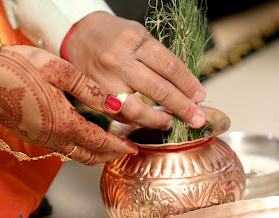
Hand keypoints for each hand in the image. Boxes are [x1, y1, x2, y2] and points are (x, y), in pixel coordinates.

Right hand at [0, 46, 137, 164]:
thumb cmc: (20, 68)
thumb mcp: (61, 72)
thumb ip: (91, 91)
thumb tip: (116, 105)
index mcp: (64, 123)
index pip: (100, 142)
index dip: (119, 146)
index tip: (133, 148)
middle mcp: (53, 138)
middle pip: (89, 156)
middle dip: (110, 155)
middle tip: (125, 151)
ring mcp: (40, 139)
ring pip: (75, 155)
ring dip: (95, 153)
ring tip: (110, 145)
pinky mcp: (32, 135)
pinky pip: (62, 150)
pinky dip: (80, 148)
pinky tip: (84, 137)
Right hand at [66, 12, 205, 129]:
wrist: (78, 36)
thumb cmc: (115, 35)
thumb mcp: (140, 36)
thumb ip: (160, 60)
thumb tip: (187, 88)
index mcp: (134, 40)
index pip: (169, 66)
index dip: (188, 84)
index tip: (200, 96)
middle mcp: (118, 60)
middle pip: (158, 89)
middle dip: (182, 107)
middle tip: (197, 118)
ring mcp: (104, 80)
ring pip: (137, 109)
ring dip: (159, 120)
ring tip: (172, 122)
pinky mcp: (94, 96)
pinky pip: (120, 115)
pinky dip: (138, 122)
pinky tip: (150, 121)